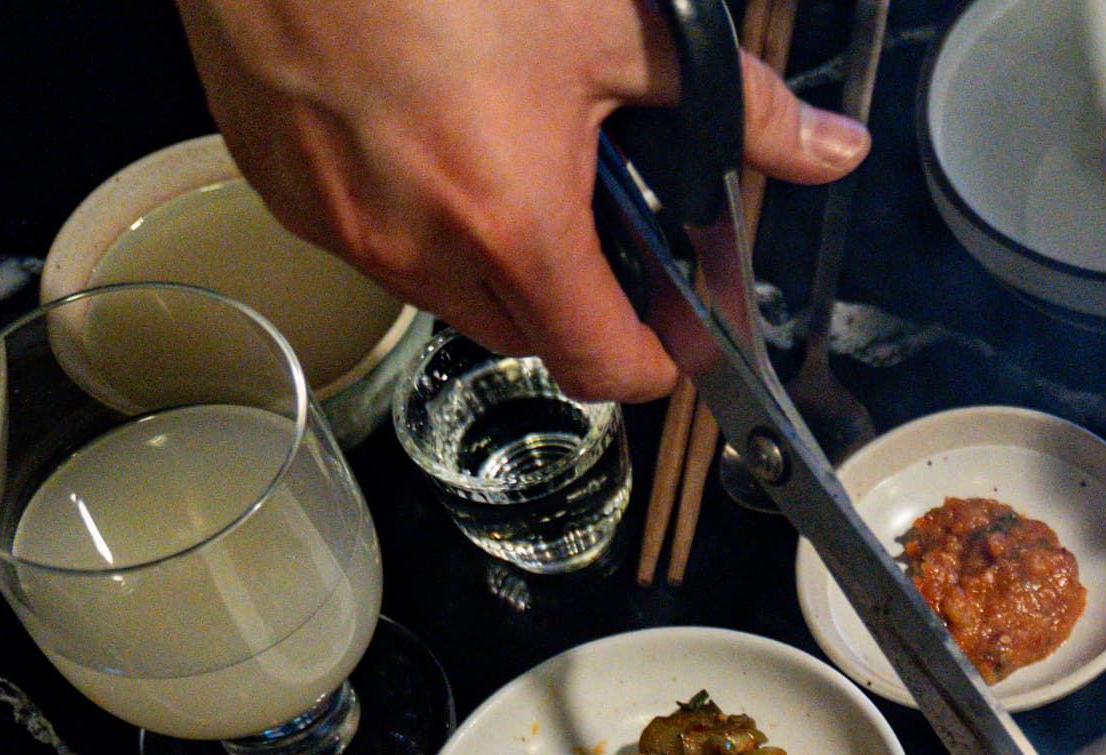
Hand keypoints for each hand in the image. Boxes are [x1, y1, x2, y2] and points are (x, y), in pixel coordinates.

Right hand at [175, 0, 870, 402]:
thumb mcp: (614, 26)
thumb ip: (734, 105)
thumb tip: (826, 148)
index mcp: (509, 226)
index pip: (603, 368)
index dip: (654, 356)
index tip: (670, 321)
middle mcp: (413, 249)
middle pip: (526, 334)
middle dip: (573, 294)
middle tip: (593, 205)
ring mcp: (336, 225)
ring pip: (443, 289)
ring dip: (486, 247)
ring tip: (502, 141)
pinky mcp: (279, 188)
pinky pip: (366, 234)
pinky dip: (408, 204)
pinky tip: (423, 121)